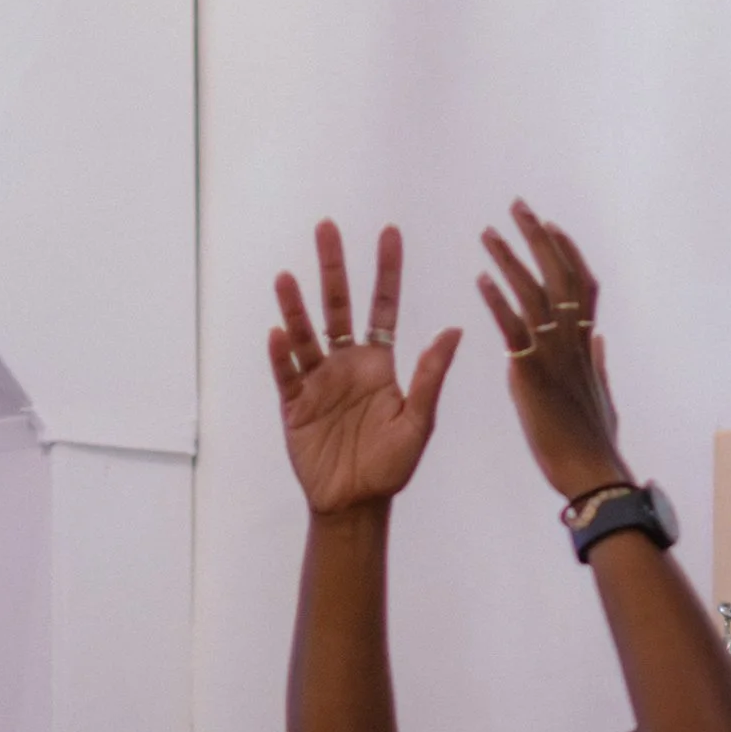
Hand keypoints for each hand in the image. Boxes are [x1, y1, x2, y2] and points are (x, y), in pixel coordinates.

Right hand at [271, 222, 461, 515]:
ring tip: (286, 278)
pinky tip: (277, 334)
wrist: (355, 504)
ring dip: (295, 307)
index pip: (382, 306)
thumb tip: (453, 330)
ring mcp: (317, 381)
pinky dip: (281, 355)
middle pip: (338, 306)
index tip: (389, 232)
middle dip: (333, 268)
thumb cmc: (390, 467)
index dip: (386, 271)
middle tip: (327, 227)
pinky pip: (286, 374)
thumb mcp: (418, 422)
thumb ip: (430, 377)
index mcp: (378, 364)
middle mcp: (346, 364)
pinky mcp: (294, 404)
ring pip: (305, 334)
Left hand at [477, 203, 629, 504]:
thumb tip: (598, 340)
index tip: (552, 226)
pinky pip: (513, 327)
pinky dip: (497, 300)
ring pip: (533, 292)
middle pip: (559, 273)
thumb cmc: (594, 442)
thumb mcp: (602, 395)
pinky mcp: (532, 372)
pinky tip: (480, 279)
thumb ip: (597, 364)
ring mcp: (554, 353)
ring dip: (510, 258)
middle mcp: (573, 340)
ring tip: (488, 233)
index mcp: (586, 344)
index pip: (582, 283)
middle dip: (538, 237)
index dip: (567, 251)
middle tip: (518, 207)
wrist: (592, 471)